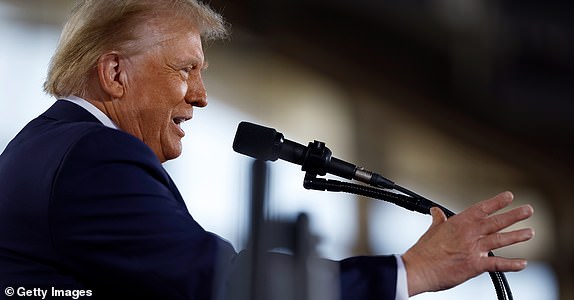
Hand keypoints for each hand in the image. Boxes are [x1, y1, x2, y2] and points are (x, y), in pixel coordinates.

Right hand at [401, 191, 533, 295]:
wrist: (419, 268)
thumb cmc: (423, 251)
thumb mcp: (432, 230)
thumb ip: (438, 220)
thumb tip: (435, 211)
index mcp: (458, 223)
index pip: (482, 208)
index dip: (497, 201)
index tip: (509, 196)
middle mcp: (469, 233)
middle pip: (496, 221)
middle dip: (514, 215)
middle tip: (528, 210)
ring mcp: (473, 249)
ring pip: (501, 239)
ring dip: (517, 235)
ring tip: (529, 232)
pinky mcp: (475, 265)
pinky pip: (497, 264)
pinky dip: (512, 264)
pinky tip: (523, 263)